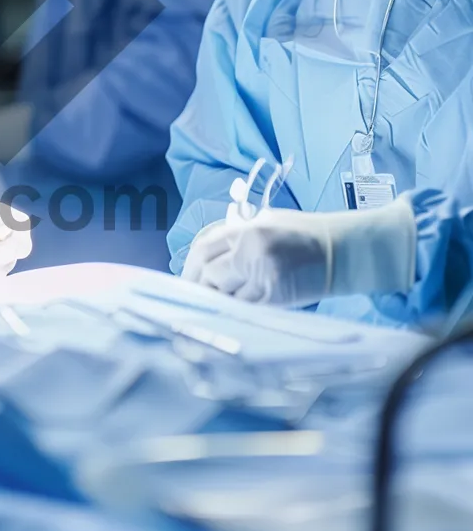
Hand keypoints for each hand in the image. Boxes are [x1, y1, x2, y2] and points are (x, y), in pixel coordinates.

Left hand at [183, 201, 416, 305]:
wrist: (344, 251)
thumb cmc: (304, 233)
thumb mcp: (266, 223)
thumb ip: (236, 235)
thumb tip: (207, 256)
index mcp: (246, 231)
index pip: (204, 250)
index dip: (190, 266)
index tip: (186, 277)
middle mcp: (251, 254)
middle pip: (210, 275)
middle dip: (199, 285)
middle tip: (195, 293)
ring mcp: (264, 278)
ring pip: (226, 295)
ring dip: (218, 299)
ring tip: (215, 301)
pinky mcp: (277, 299)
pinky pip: (246, 307)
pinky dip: (236, 307)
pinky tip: (235, 307)